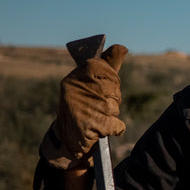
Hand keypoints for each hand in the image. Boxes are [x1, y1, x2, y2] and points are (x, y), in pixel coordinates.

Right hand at [40, 43, 127, 169]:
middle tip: (96, 106)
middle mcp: (75, 90)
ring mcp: (82, 107)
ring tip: (96, 117)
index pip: (104, 68)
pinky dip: (115, 129)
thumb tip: (121, 47)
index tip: (102, 87)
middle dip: (111, 98)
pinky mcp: (91, 126)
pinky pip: (117, 125)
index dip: (109, 79)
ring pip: (114, 106)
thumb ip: (108, 66)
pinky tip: (102, 129)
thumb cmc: (83, 109)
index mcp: (74, 78)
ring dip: (111, 114)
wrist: (67, 142)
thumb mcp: (91, 85)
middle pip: (112, 87)